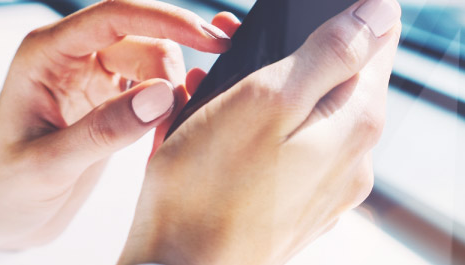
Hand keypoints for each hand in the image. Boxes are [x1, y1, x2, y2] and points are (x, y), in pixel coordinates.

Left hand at [0, 0, 237, 249]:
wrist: (0, 213)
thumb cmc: (5, 186)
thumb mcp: (49, 164)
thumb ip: (104, 130)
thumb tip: (163, 92)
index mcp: (46, 54)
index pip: (114, 16)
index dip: (166, 20)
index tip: (209, 40)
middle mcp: (71, 57)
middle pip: (142, 39)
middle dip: (170, 74)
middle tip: (173, 124)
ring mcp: (92, 78)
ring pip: (154, 64)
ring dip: (171, 96)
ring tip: (163, 140)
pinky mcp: (108, 101)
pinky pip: (153, 90)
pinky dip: (167, 111)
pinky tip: (160, 139)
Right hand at [118, 0, 401, 263]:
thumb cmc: (208, 189)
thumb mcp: (265, 100)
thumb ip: (329, 53)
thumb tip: (378, 13)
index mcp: (354, 125)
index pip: (379, 44)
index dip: (342, 18)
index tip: (294, 19)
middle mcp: (350, 161)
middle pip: (335, 83)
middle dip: (287, 56)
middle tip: (230, 48)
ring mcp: (322, 190)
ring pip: (302, 119)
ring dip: (262, 95)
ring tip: (208, 92)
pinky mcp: (291, 208)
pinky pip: (282, 155)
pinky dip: (253, 134)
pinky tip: (212, 136)